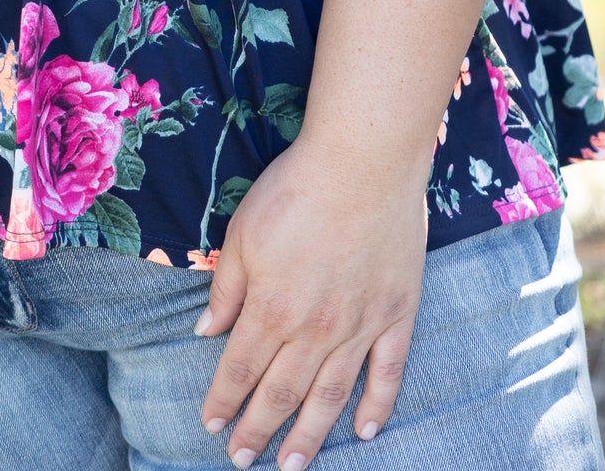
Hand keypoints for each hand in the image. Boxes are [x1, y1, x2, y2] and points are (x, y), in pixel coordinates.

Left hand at [195, 131, 427, 466]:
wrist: (363, 164)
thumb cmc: (295, 190)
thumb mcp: (243, 232)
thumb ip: (227, 288)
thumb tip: (208, 332)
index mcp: (271, 308)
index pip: (240, 368)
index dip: (224, 401)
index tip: (210, 426)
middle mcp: (315, 330)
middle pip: (282, 393)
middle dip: (258, 430)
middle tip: (242, 461)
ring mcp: (359, 327)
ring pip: (330, 396)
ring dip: (310, 435)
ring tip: (292, 465)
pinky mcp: (396, 315)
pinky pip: (387, 374)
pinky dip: (377, 407)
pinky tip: (366, 433)